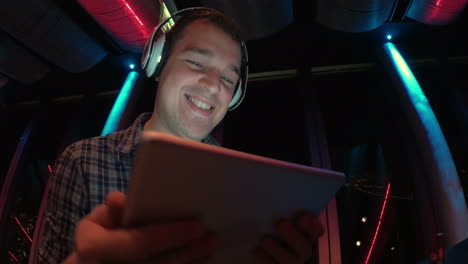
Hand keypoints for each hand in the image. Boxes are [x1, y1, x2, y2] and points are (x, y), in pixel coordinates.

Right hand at [63, 191, 217, 263]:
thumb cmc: (97, 239)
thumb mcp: (95, 222)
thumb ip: (111, 211)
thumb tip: (120, 199)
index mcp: (94, 249)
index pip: (139, 243)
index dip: (169, 235)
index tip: (197, 226)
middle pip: (158, 263)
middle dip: (188, 251)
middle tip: (211, 238)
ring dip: (190, 262)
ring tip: (209, 247)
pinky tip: (200, 259)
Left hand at [253, 212, 323, 263]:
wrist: (258, 248)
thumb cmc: (270, 227)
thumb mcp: (276, 216)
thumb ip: (280, 209)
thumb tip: (272, 188)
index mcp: (305, 234)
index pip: (315, 230)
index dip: (312, 226)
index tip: (304, 217)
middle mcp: (301, 250)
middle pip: (304, 247)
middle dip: (293, 236)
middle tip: (281, 224)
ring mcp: (291, 261)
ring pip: (290, 260)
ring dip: (278, 250)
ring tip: (264, 240)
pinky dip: (265, 260)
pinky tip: (257, 251)